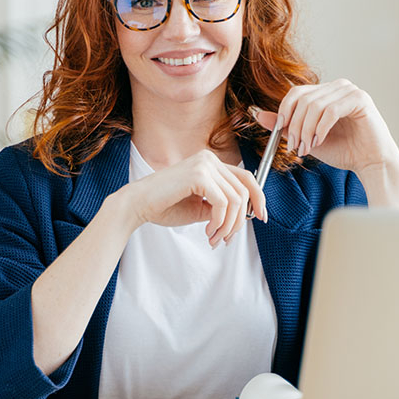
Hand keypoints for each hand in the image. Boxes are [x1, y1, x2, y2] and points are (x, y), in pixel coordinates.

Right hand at [118, 149, 266, 247]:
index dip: (258, 198)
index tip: (260, 217)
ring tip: (214, 238)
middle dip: (239, 220)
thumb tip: (243, 216)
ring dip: (228, 225)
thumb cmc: (164, 206)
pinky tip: (208, 231)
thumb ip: (221, 207)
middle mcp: (208, 159)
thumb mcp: (200, 208)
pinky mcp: (198, 175)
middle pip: (244, 190)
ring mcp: (204, 164)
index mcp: (209, 163)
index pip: (245, 177)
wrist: (137, 205)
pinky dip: (219, 222)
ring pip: (236, 200)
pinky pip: (223, 204)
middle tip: (226, 239)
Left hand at [252, 79, 398, 175]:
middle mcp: (337, 86)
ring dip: (306, 130)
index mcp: (325, 92)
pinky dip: (320, 128)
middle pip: (303, 98)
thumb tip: (258, 115)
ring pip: (315, 105)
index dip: (284, 112)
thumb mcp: (306, 138)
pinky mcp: (360, 99)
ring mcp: (350, 91)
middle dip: (294, 125)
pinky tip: (319, 141)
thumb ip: (285, 125)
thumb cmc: (342, 150)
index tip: (281, 133)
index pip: (296, 93)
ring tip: (307, 148)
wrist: (369, 163)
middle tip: (294, 146)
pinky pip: (331, 110)